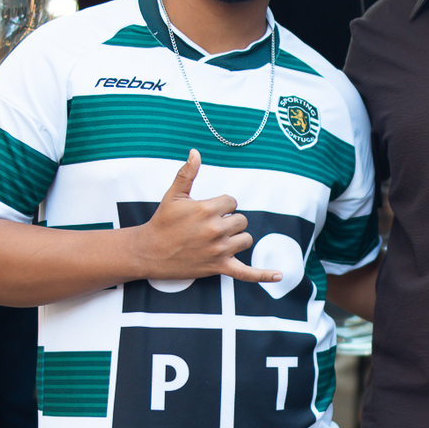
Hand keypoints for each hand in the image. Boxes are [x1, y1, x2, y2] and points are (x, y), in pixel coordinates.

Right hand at [133, 150, 281, 283]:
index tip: (209, 211)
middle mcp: (216, 229)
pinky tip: (278, 275)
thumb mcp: (174, 195)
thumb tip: (195, 152)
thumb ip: (187, 173)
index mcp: (207, 209)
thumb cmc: (162, 222)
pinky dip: (263, 275)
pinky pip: (246, 273)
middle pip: (241, 220)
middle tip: (211, 226)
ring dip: (237, 238)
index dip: (223, 205)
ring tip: (220, 239)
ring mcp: (219, 250)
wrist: (150, 251)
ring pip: (245, 239)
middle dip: (230, 221)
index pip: (232, 202)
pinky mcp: (219, 267)